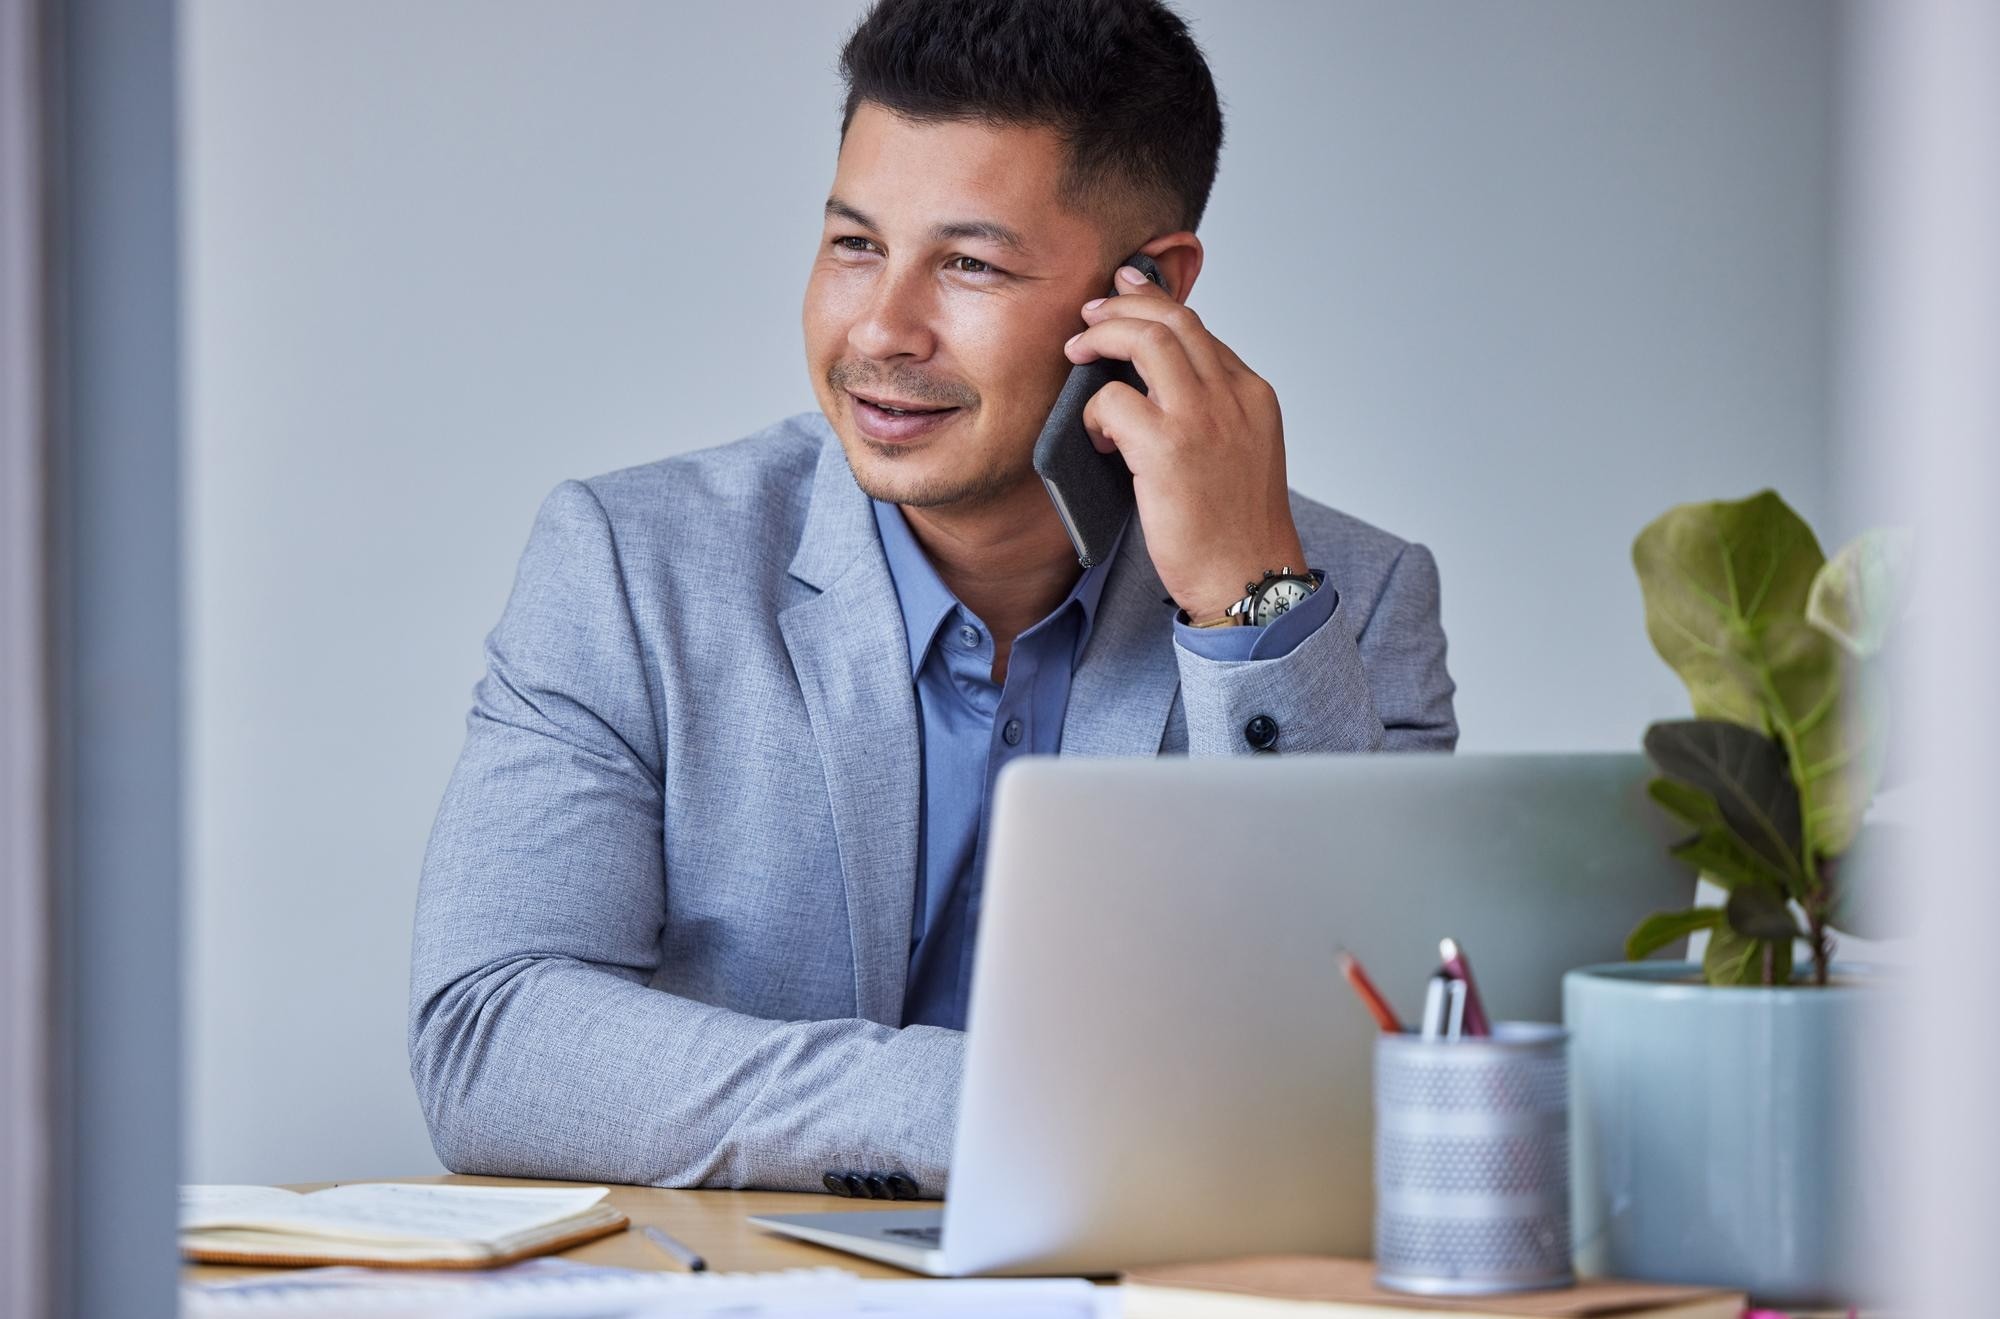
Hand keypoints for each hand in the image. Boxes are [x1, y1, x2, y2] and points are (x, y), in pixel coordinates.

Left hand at [1065, 265, 1305, 621]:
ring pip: (1146, 339)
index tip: (1125, 291)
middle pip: (1174, 318)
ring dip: (1103, 336)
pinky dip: (1094, 410)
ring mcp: (1203, 418)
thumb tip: (1153, 387)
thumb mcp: (1241, 453)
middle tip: (1090, 313)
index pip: (1200, 329)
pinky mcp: (1167, 449)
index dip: (1156, 304)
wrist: (1250, 579)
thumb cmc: (1236, 529)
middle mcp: (1233, 396)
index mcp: (1253, 395)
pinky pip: (1113, 399)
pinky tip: (1096, 436)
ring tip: (1077, 352)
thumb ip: (1210, 414)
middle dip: (1123, 304)